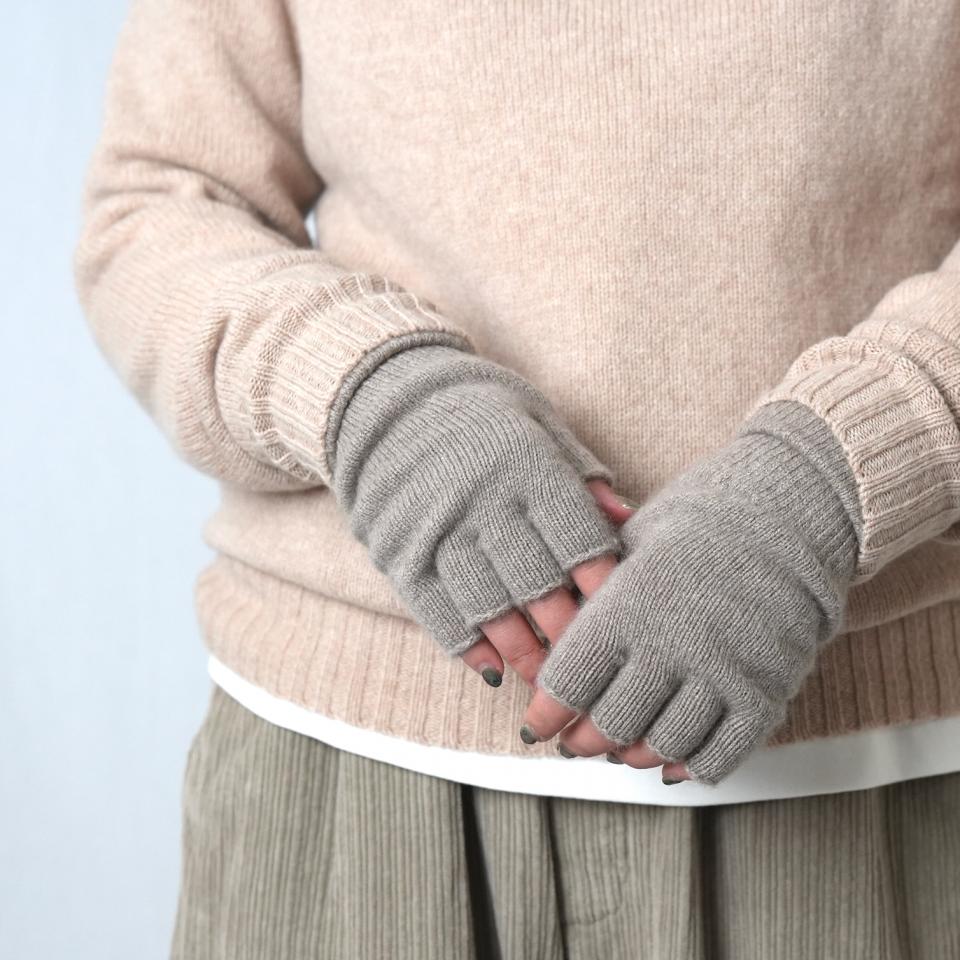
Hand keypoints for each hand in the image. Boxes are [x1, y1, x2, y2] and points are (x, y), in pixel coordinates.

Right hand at [330, 342, 623, 683]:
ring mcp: (436, 529)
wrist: (385, 399)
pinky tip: (491, 667)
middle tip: (591, 663)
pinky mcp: (399, 551)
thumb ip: (581, 474)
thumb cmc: (479, 412)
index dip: (603, 585)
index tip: (622, 616)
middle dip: (568, 631)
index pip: (576, 537)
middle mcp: (482, 500)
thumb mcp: (537, 423)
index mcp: (526, 466)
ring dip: (521, 650)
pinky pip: (434, 610)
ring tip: (546, 677)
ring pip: (488, 606)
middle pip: (537, 582)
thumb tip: (628, 519)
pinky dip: (465, 644)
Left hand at [521, 400, 863, 784]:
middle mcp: (672, 645)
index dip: (547, 712)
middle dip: (583, 741)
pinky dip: (690, 766)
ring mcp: (723, 673)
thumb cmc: (702, 520)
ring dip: (633, 756)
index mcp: (629, 605)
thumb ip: (595, 598)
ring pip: (662, 746)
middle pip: (610, 724)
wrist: (789, 512)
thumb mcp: (632, 543)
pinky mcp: (766, 691)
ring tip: (621, 748)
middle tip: (576, 741)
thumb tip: (556, 644)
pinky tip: (673, 761)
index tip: (539, 722)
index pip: (570, 682)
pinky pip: (721, 754)